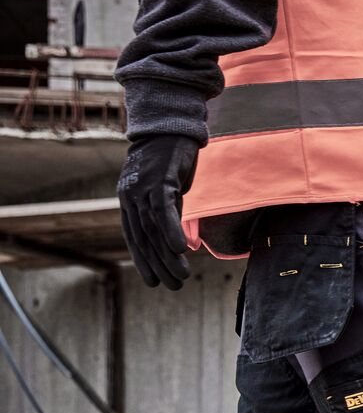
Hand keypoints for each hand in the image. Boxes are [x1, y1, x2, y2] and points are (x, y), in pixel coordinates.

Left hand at [117, 134, 199, 290]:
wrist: (171, 125)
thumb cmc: (170, 158)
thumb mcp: (165, 189)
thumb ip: (165, 211)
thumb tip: (175, 238)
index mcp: (129, 199)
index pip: (134, 237)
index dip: (143, 261)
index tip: (154, 282)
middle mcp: (130, 195)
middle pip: (144, 237)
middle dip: (158, 265)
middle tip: (175, 286)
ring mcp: (142, 187)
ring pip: (153, 229)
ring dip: (168, 256)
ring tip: (182, 276)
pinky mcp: (159, 178)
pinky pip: (163, 210)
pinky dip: (171, 231)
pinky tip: (181, 249)